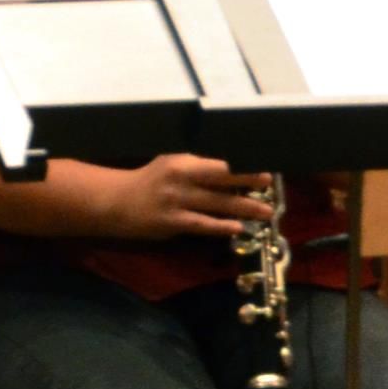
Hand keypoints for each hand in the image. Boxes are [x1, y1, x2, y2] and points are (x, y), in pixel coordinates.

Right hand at [96, 154, 268, 242]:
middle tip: (269, 183)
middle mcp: (181, 177)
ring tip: (265, 211)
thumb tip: (235, 172)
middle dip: (247, 179)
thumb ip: (198, 167)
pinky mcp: (172, 221)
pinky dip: (221, 226)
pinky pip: (202, 224)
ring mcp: (176, 200)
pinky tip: (237, 228)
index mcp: (183, 160)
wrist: (118, 202)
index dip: (242, 164)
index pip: (218, 161)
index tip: (263, 166)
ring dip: (243, 207)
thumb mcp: (172, 165)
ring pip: (217, 203)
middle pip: (220, 177)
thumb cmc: (151, 182)